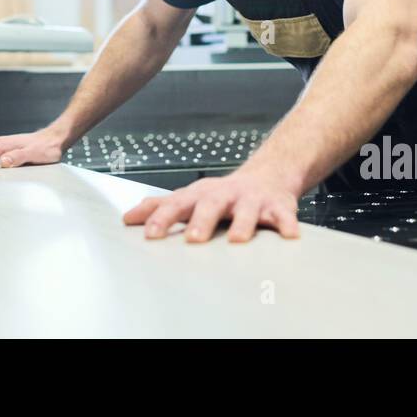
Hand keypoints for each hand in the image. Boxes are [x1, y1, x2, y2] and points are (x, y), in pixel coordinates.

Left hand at [122, 169, 301, 242]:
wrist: (267, 176)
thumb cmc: (222, 195)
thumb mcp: (191, 197)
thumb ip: (160, 207)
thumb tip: (127, 218)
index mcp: (201, 194)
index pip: (178, 204)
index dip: (163, 218)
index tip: (150, 235)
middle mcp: (225, 194)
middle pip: (211, 204)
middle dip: (202, 220)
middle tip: (193, 239)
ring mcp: (252, 200)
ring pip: (247, 210)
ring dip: (243, 223)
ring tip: (237, 239)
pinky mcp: (278, 207)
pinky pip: (284, 215)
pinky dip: (287, 224)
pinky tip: (289, 236)